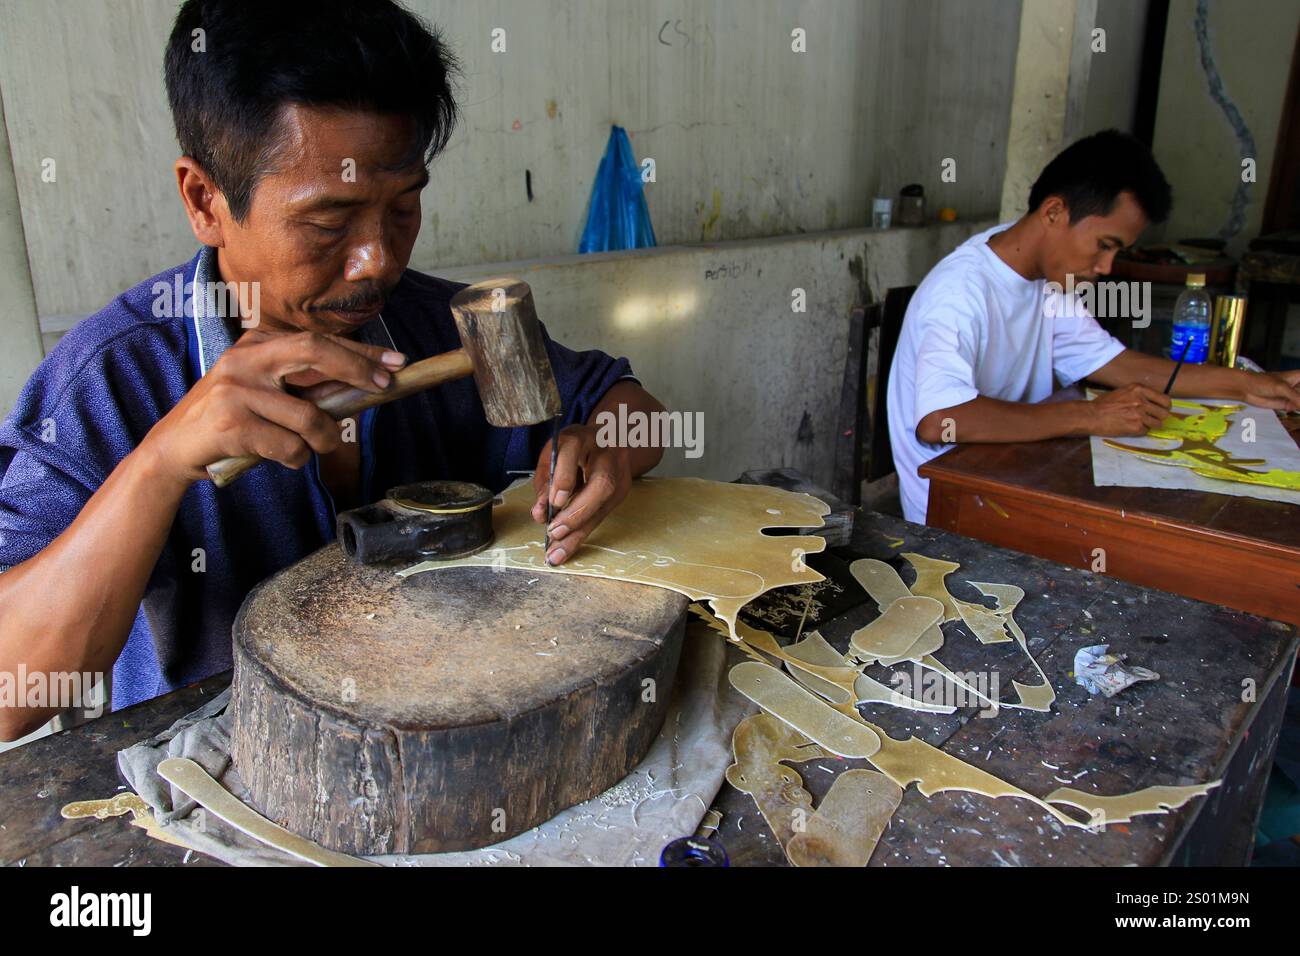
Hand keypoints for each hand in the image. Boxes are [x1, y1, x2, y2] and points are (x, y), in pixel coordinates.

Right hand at [142, 330, 405, 486]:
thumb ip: (305, 385)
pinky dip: (296, 459)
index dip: (361, 352)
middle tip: (383, 385)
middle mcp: (245, 359)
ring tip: (312, 447)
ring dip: (324, 441)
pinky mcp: (231, 425)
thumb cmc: (233, 420)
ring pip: (310, 417)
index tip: (396, 362)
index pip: (317, 340)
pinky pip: (290, 447)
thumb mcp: (266, 391)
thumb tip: (364, 385)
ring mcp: (235, 390)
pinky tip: (276, 456)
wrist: (174, 448)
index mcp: (256, 345)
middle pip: (314, 351)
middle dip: (356, 368)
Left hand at [531, 423, 631, 564]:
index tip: (554, 501)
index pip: (572, 449)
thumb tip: (540, 513)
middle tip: (555, 532)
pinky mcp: (623, 489)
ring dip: (580, 531)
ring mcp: (620, 472)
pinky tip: (568, 547)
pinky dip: (584, 532)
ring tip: (558, 553)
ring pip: (605, 503)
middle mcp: (606, 452)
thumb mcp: (552, 454)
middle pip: (601, 484)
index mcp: (581, 435)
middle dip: (577, 512)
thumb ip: (545, 479)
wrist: (609, 436)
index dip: (563, 477)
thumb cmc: (573, 447)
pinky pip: (603, 513)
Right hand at [1087, 383, 1170, 435]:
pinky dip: (1140, 430)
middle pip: (1164, 413)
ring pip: (1158, 424)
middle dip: (1159, 417)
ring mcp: (1140, 415)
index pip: (1165, 400)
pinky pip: (1146, 431)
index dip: (1165, 406)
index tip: (1161, 409)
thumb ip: (1139, 394)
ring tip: (1139, 423)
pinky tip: (1130, 427)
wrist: (1091, 415)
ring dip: (1151, 425)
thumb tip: (1153, 402)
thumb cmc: (1104, 404)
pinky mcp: (1136, 427)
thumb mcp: (1124, 391)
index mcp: (1139, 389)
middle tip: (1151, 418)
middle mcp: (1142, 401)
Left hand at [1237, 370, 1299, 410]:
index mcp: (1299, 376)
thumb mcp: (1281, 388)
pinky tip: (1297, 411)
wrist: (1246, 389)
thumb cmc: (1263, 382)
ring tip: (1294, 406)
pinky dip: (1299, 410)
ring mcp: (1293, 396)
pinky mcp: (1287, 405)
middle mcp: (1298, 386)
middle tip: (1298, 402)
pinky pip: (1298, 408)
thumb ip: (1296, 397)